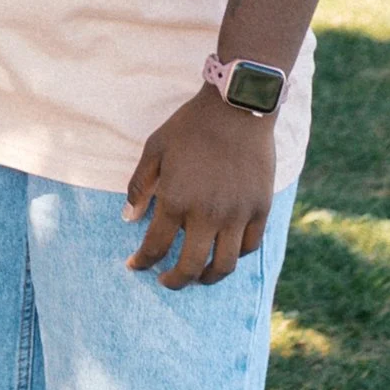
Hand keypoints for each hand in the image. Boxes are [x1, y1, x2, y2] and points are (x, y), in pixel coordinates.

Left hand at [123, 88, 276, 287]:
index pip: (155, 246)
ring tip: (198, 276)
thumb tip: (129, 217)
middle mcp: (207, 214)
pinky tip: (224, 252)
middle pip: (190, 267)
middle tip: (166, 281)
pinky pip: (249, 246)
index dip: (142, 262)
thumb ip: (139, 185)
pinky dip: (235, 255)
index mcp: (176, 200)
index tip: (136, 266)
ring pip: (224, 265)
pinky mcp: (260, 208)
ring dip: (207, 278)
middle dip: (174, 281)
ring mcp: (237, 214)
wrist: (237, 108)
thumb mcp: (155, 149)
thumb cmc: (191, 126)